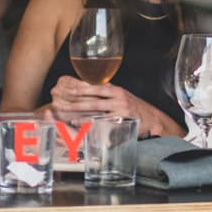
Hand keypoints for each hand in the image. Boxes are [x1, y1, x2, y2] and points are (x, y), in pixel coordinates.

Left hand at [49, 77, 179, 137]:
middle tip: (58, 101)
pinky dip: (90, 122)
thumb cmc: (133, 108)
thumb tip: (87, 90)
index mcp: (115, 89)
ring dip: (78, 111)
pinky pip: (103, 121)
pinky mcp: (122, 120)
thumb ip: (106, 94)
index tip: (63, 89)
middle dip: (73, 100)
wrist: (153, 119)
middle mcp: (117, 97)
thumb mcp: (121, 96)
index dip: (77, 88)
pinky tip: (79, 123)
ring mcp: (120, 108)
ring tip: (64, 112)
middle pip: (90, 97)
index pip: (92, 87)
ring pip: (94, 108)